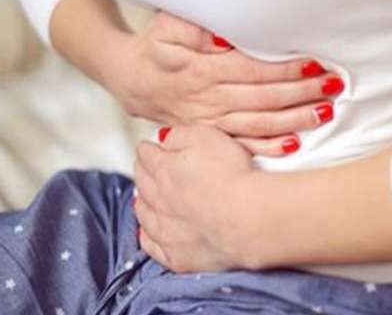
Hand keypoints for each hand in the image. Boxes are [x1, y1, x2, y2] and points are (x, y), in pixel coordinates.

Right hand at [102, 10, 343, 156]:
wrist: (130, 79)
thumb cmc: (156, 46)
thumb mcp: (167, 26)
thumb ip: (195, 28)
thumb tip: (227, 37)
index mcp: (201, 70)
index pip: (252, 70)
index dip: (284, 68)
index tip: (313, 63)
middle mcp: (208, 100)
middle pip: (263, 98)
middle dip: (301, 93)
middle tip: (333, 86)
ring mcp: (210, 122)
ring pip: (258, 123)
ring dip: (294, 119)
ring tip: (325, 112)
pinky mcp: (210, 136)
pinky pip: (243, 144)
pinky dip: (268, 146)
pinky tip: (294, 144)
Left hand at [133, 125, 253, 272]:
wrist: (250, 218)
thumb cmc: (235, 176)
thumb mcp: (207, 136)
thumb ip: (180, 134)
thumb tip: (164, 138)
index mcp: (163, 169)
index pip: (146, 155)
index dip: (149, 149)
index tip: (151, 147)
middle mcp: (158, 200)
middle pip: (142, 183)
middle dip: (143, 173)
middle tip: (147, 168)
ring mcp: (165, 231)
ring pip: (144, 214)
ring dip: (143, 203)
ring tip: (145, 198)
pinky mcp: (177, 256)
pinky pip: (152, 246)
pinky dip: (148, 237)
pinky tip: (149, 232)